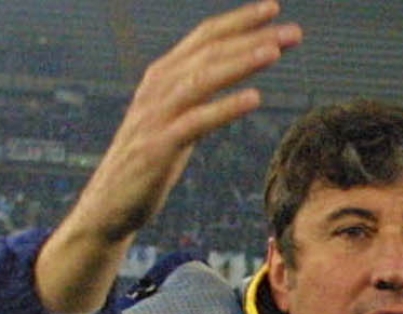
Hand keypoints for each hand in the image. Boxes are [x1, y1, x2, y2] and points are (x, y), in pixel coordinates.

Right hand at [38, 1, 300, 313]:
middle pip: (209, 52)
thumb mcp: (172, 118)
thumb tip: (227, 72)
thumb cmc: (147, 161)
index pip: (204, 37)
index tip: (273, 8)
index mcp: (162, 76)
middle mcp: (157, 88)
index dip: (239, 21)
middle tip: (293, 32)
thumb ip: (195, 92)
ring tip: (274, 51)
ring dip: (241, 62)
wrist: (109, 204)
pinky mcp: (159, 147)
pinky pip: (196, 122)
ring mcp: (156, 116)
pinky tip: (254, 99)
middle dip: (252, 38)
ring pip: (202, 79)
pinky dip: (225, 108)